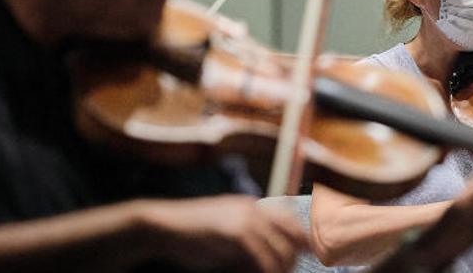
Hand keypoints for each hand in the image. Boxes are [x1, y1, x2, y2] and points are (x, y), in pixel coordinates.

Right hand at [143, 195, 307, 272]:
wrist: (162, 226)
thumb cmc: (190, 235)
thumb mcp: (223, 232)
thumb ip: (246, 241)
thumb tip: (267, 261)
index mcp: (251, 206)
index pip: (290, 222)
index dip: (303, 241)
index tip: (310, 257)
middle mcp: (254, 209)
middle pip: (293, 235)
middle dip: (297, 258)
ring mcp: (246, 220)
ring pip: (281, 250)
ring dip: (283, 270)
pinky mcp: (237, 235)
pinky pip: (264, 259)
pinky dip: (270, 272)